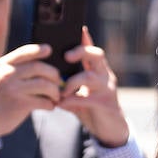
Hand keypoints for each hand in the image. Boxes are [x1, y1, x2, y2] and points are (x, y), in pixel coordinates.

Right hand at [0, 45, 62, 138]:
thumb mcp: (1, 78)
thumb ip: (16, 69)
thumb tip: (43, 62)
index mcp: (3, 65)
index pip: (24, 52)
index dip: (39, 50)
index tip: (49, 50)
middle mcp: (7, 73)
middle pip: (40, 68)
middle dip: (54, 75)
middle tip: (59, 83)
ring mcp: (13, 88)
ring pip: (45, 84)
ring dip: (55, 92)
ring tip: (55, 97)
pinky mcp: (19, 103)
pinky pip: (43, 101)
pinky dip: (50, 104)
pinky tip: (49, 106)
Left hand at [57, 27, 129, 146]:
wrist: (110, 129)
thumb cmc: (91, 108)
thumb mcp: (79, 92)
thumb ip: (68, 83)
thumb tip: (47, 74)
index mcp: (99, 71)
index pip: (93, 50)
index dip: (86, 38)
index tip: (79, 28)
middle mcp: (105, 76)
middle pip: (97, 55)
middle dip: (80, 52)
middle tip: (66, 56)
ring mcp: (107, 89)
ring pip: (90, 77)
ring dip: (71, 82)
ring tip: (60, 91)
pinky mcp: (105, 104)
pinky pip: (87, 98)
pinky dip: (71, 100)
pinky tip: (61, 104)